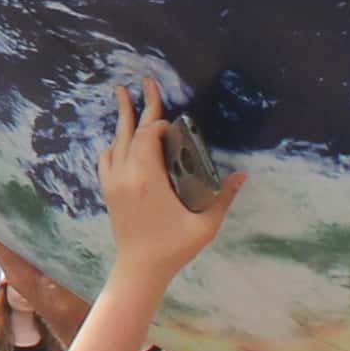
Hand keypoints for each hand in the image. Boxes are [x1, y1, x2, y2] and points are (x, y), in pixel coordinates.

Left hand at [93, 84, 241, 280]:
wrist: (139, 269)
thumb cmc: (174, 248)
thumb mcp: (205, 224)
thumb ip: (223, 197)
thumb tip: (243, 175)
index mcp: (147, 179)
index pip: (149, 136)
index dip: (160, 124)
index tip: (174, 124)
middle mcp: (125, 175)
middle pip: (129, 131)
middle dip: (138, 105)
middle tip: (143, 80)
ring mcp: (113, 182)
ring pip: (114, 141)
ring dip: (122, 120)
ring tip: (123, 95)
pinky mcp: (108, 191)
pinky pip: (106, 158)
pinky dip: (115, 143)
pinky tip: (120, 140)